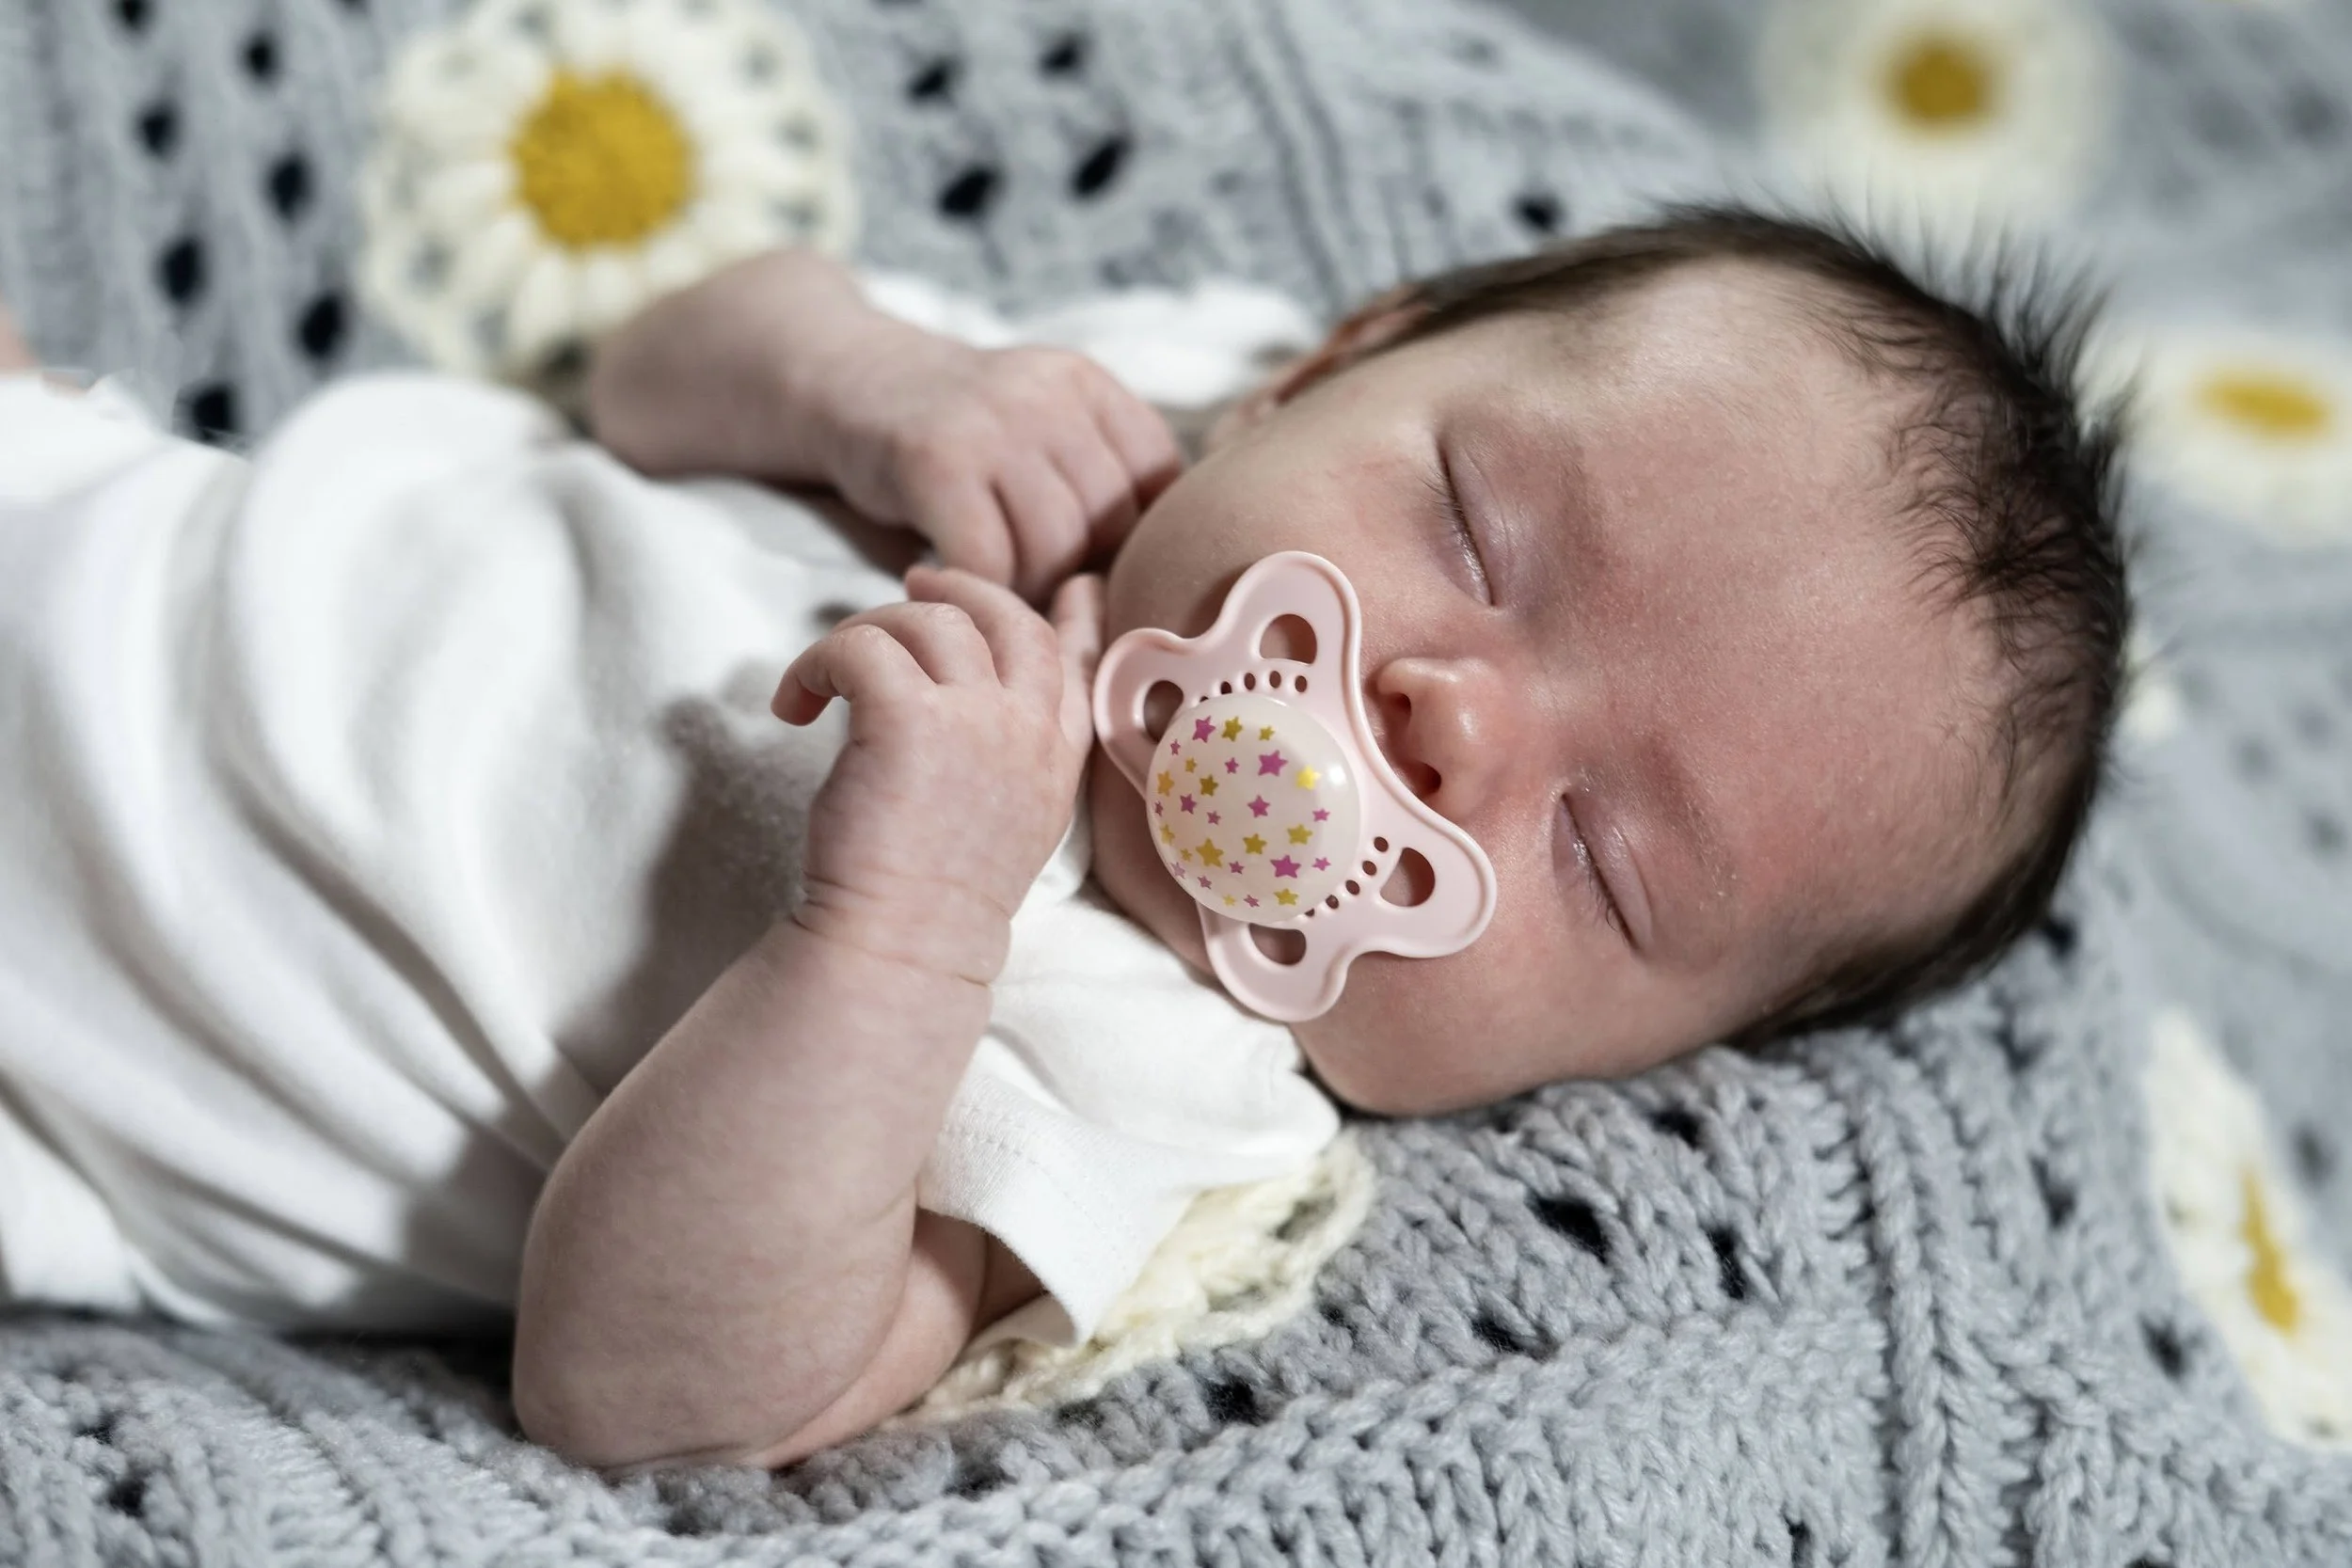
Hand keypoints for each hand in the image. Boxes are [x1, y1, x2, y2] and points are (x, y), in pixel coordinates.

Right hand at [588, 248, 1181, 607]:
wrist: (846, 380)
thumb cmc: (957, 433)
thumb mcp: (1042, 425)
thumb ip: (1098, 474)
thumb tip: (1154, 577)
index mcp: (1089, 385)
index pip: (1159, 484)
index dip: (1133, 541)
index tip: (1090, 565)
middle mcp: (1050, 394)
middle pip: (1109, 526)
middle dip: (1078, 575)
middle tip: (1033, 590)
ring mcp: (993, 422)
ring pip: (1054, 550)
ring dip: (1024, 589)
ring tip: (990, 586)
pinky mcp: (936, 459)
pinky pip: (988, 561)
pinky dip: (973, 588)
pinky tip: (942, 575)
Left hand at [774, 566, 1103, 979]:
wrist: (905, 947)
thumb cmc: (937, 902)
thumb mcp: (1011, 827)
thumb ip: (1011, 761)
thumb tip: (974, 707)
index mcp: (1055, 758)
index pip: (1081, 659)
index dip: (1075, 612)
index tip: (1071, 584)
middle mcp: (1026, 729)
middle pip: (1006, 616)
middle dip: (960, 589)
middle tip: (910, 584)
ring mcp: (976, 719)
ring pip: (929, 619)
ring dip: (869, 631)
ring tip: (825, 679)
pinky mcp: (908, 717)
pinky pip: (860, 647)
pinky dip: (818, 662)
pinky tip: (795, 706)